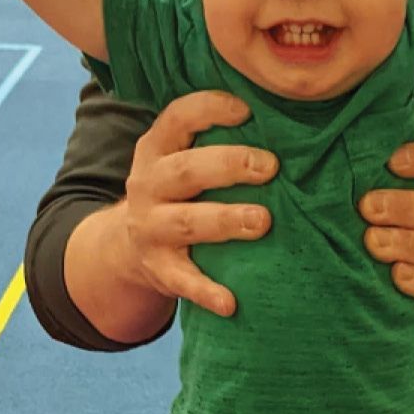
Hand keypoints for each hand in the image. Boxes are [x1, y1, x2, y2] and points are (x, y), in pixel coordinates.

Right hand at [121, 91, 277, 317]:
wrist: (127, 247)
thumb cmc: (180, 191)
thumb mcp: (182, 158)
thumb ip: (217, 140)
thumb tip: (287, 119)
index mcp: (156, 149)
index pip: (177, 118)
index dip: (209, 109)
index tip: (247, 110)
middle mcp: (148, 185)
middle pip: (185, 170)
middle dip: (228, 165)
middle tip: (270, 167)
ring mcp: (150, 228)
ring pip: (187, 222)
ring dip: (225, 220)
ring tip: (262, 221)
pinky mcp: (159, 269)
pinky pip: (183, 281)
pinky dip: (207, 292)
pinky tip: (231, 303)